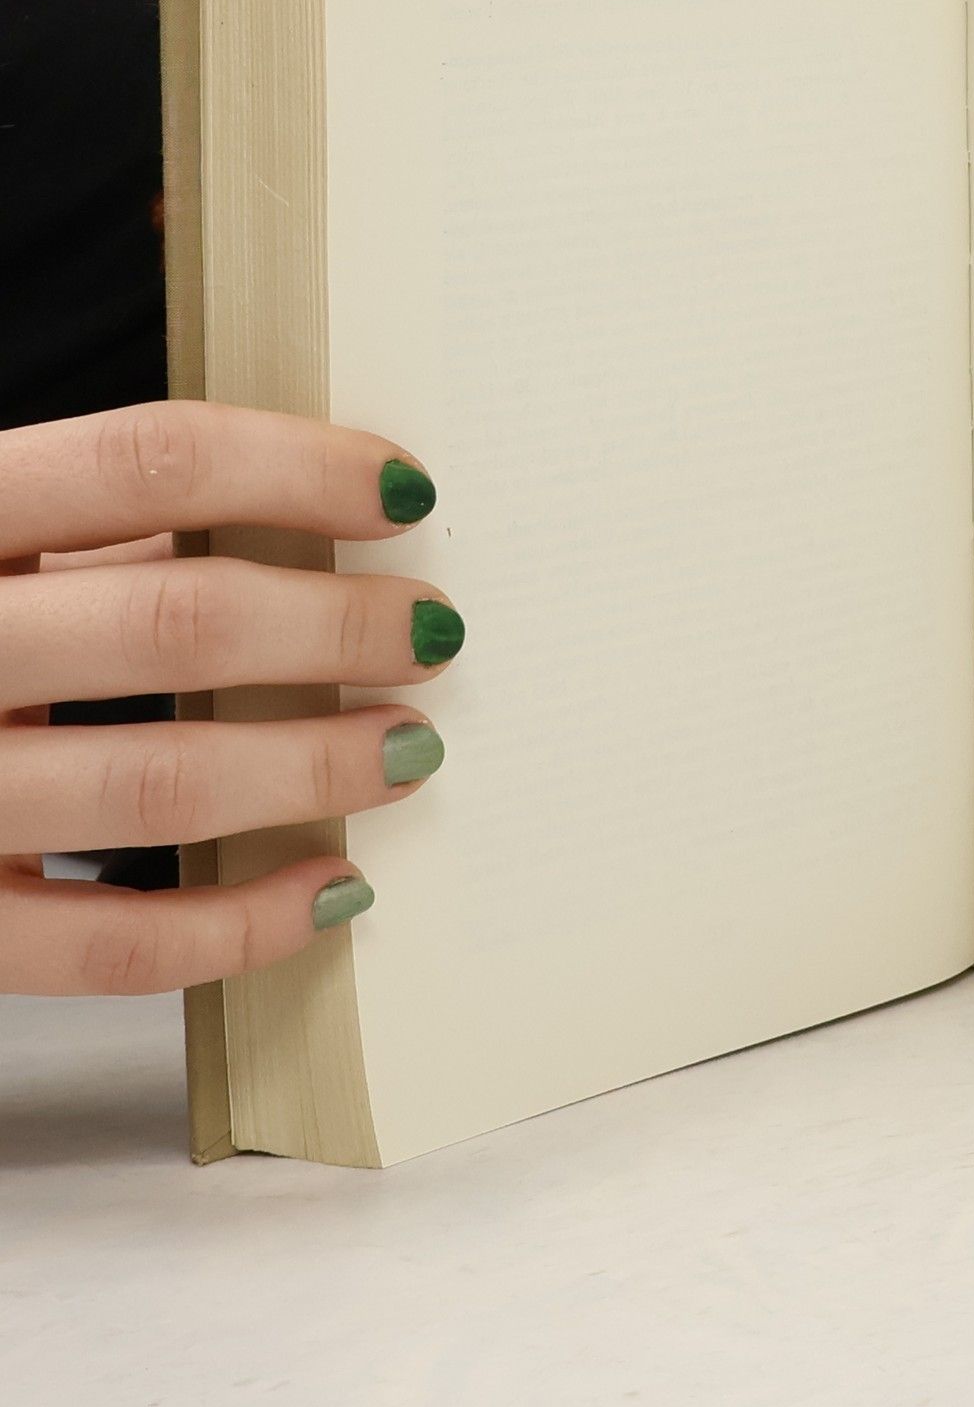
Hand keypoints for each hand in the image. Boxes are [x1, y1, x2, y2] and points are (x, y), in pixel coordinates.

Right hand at [0, 404, 461, 993]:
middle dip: (337, 628)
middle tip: (432, 632)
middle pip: (180, 623)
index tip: (406, 493)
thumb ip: (108, 530)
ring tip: (410, 747)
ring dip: (315, 765)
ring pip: (162, 781)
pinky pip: (112, 946)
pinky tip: (332, 889)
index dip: (298, 469)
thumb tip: (314, 525)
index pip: (150, 461)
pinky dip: (243, 922)